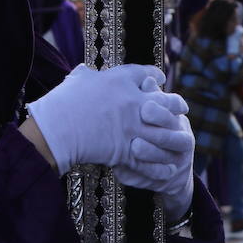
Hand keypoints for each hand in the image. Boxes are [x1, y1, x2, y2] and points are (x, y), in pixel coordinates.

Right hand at [26, 65, 186, 174]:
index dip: (155, 76)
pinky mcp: (126, 150)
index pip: (144, 73)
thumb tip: (85, 72)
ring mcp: (131, 127)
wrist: (57, 126)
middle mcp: (131, 102)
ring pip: (163, 134)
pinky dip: (160, 167)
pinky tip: (169, 170)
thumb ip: (86, 76)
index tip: (160, 78)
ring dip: (175, 139)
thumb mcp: (77, 80)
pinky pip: (149, 161)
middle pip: (163, 102)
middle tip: (183, 108)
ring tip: (185, 142)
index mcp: (119, 81)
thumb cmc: (62, 101)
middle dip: (175, 105)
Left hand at [114, 95, 194, 218]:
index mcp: (179, 121)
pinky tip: (120, 169)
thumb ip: (152, 96)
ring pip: (166, 162)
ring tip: (132, 148)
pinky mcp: (165, 182)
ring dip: (149, 157)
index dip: (162, 110)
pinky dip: (136, 176)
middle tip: (137, 132)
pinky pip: (152, 181)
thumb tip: (147, 78)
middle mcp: (183, 142)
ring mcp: (176, 164)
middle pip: (177, 139)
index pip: (176, 113)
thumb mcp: (156, 109)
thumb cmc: (155, 127)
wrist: (169, 167)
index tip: (144, 106)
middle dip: (159, 135)